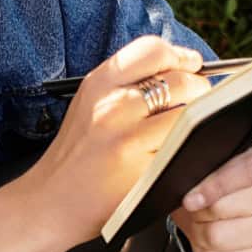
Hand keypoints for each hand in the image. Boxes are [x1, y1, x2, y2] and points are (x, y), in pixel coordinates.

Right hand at [27, 34, 213, 245]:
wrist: (51, 201)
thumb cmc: (76, 152)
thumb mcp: (89, 103)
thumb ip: (126, 82)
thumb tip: (181, 67)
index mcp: (99, 83)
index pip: (153, 50)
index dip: (180, 55)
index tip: (191, 65)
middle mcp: (113, 106)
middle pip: (180, 80)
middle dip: (199, 87)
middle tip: (199, 97)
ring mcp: (129, 140)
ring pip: (187, 115)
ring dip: (198, 118)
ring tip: (190, 124)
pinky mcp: (143, 171)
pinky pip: (182, 149)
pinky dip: (189, 148)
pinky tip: (179, 151)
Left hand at [169, 144, 251, 251]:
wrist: (239, 212)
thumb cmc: (219, 190)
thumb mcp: (208, 172)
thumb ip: (200, 176)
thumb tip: (190, 197)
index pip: (243, 171)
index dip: (213, 187)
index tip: (189, 200)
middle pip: (220, 209)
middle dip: (197, 214)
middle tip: (195, 212)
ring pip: (217, 239)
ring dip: (198, 236)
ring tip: (201, 228)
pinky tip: (209, 246)